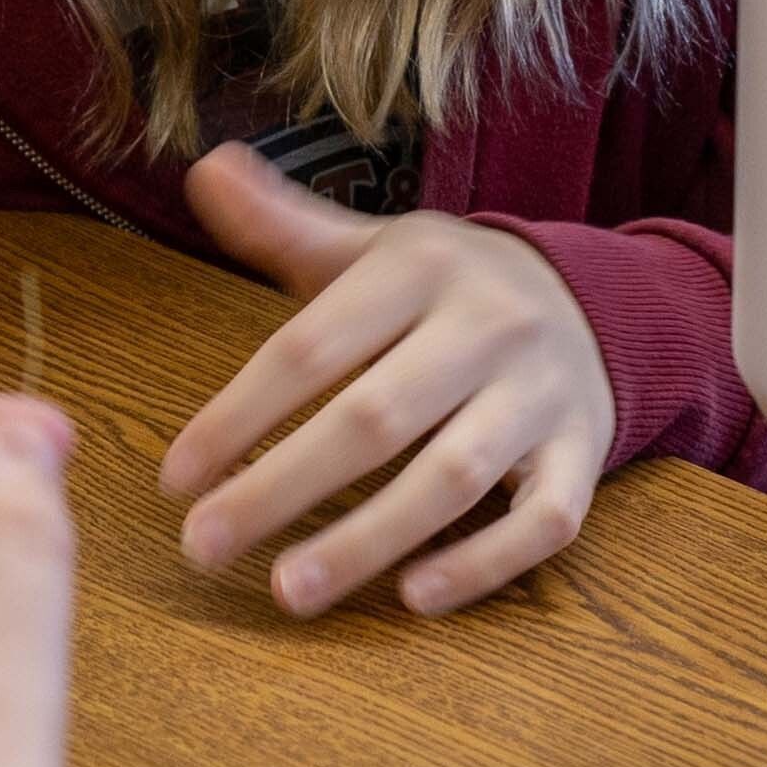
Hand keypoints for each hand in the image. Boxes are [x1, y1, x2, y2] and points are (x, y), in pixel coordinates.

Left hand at [162, 151, 610, 617]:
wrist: (591, 302)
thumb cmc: (446, 290)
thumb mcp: (372, 249)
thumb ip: (284, 225)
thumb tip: (205, 168)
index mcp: (422, 268)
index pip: (312, 347)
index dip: (238, 414)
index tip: (176, 478)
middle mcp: (489, 327)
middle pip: (375, 417)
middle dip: (281, 487)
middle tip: (202, 547)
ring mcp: (543, 394)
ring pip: (453, 477)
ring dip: (366, 540)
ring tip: (289, 590)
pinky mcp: (584, 456)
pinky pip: (543, 520)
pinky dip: (482, 564)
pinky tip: (413, 598)